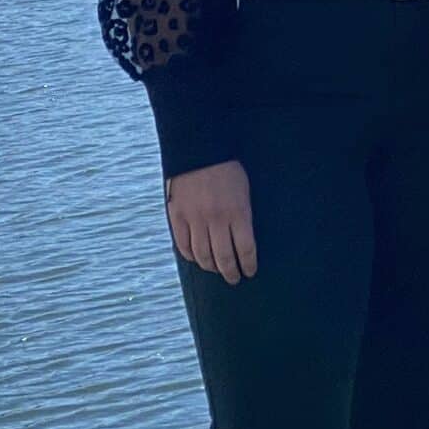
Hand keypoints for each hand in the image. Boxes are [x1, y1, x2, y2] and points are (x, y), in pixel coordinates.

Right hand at [167, 159, 257, 284]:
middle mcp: (217, 219)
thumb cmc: (229, 169)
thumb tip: (243, 241)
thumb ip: (243, 216)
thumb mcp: (245, 191)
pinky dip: (191, 257)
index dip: (248, 265)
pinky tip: (198, 260)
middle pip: (224, 258)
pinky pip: (183, 245)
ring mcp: (195, 219)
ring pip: (202, 255)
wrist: (200, 150)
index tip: (250, 272)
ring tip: (217, 271)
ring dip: (211, 267)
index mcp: (238, 212)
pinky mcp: (178, 216)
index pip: (245, 249)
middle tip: (235, 279)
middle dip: (231, 272)